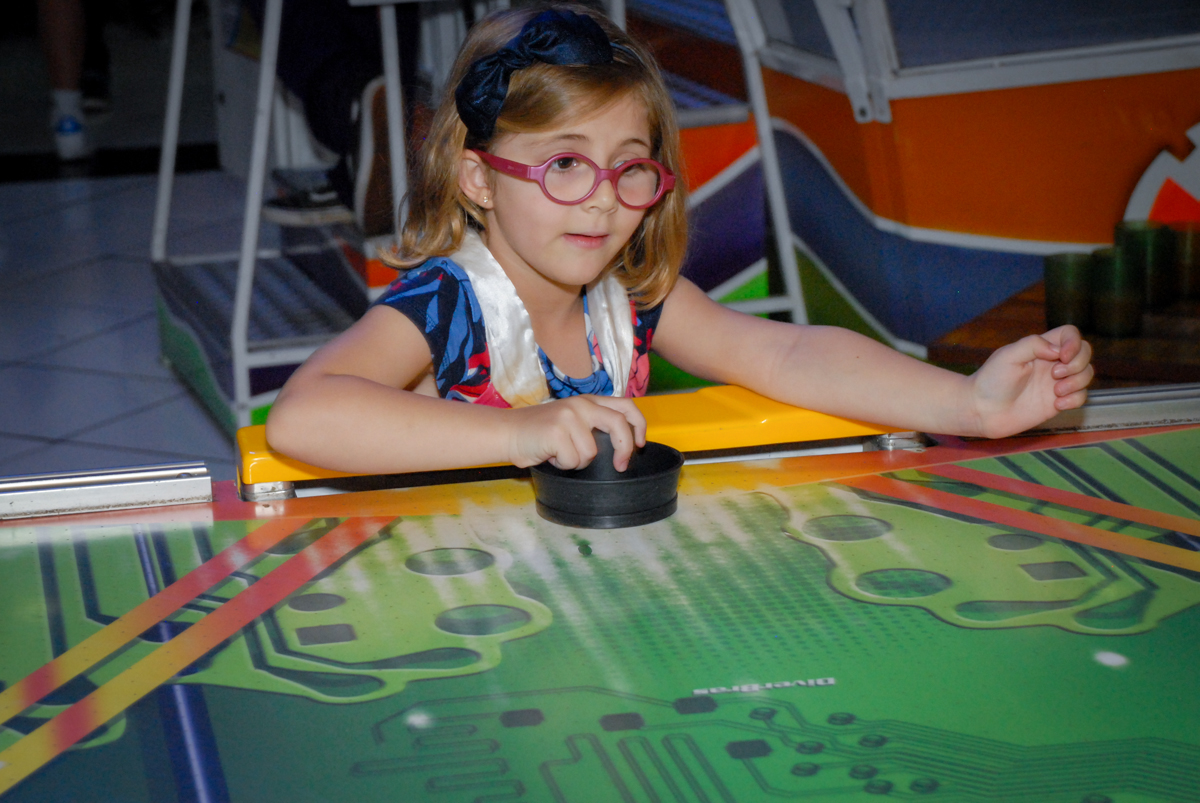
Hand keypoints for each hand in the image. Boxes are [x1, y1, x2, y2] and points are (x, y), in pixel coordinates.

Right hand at [507, 395, 646, 469]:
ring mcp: (569, 417)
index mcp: (588, 400)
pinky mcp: (557, 431)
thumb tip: (620, 445)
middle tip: (620, 466)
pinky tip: (551, 456)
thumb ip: (593, 424)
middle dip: (625, 449)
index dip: (639, 425)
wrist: (508, 432)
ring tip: (561, 454)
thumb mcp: (571, 420)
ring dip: (578, 462)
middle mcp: (581, 404)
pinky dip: (563, 465)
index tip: (640, 444)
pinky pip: (573, 460)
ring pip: (591, 453)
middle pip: (619, 425)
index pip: (625, 406)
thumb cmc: (540, 432)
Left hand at [968, 325, 1093, 437]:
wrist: (983, 411)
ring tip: (1056, 391)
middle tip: (1055, 374)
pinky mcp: (1057, 402)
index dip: (1073, 342)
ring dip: (1077, 382)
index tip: (1062, 356)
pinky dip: (1075, 400)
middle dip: (1078, 363)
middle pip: (1085, 352)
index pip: (1069, 334)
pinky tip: (1057, 404)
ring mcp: (1056, 383)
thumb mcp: (1008, 356)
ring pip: (1086, 374)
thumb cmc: (991, 381)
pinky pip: (1081, 397)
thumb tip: (1058, 350)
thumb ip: (1033, 345)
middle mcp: (1052, 363)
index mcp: (1040, 348)